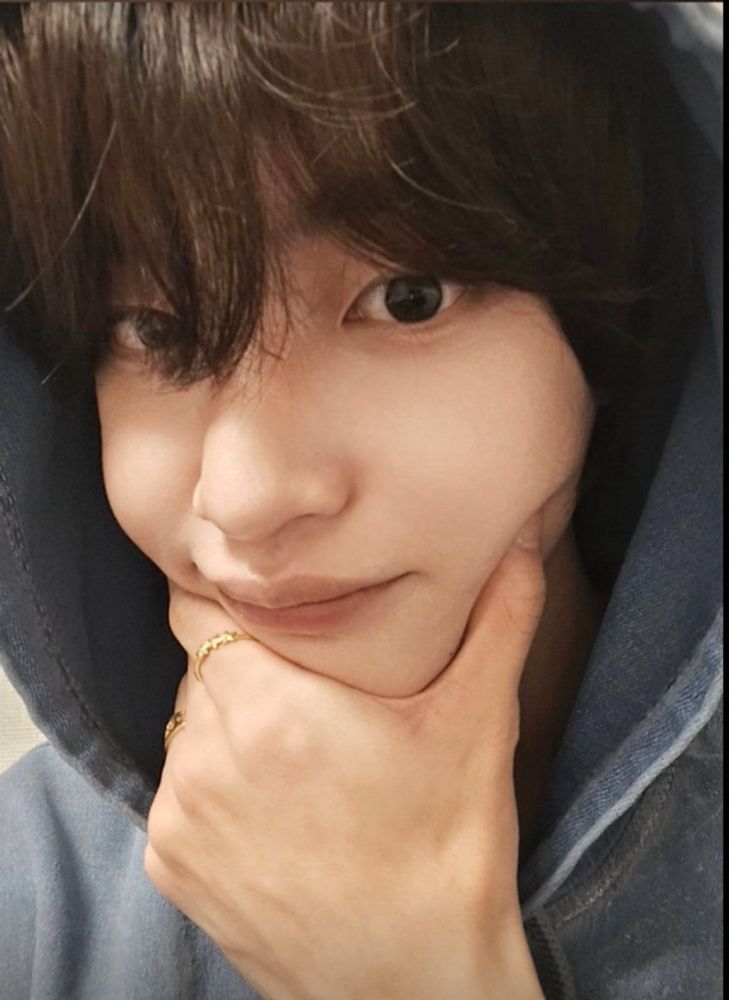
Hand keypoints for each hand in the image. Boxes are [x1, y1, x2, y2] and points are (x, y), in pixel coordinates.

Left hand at [144, 515, 546, 999]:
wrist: (414, 984)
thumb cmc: (449, 846)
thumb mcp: (479, 721)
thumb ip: (500, 616)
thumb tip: (521, 538)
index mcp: (270, 707)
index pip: (200, 608)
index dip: (236, 603)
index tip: (279, 618)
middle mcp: (207, 757)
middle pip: (200, 667)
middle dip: (247, 665)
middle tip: (311, 690)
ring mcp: (180, 816)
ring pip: (189, 726)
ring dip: (229, 726)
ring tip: (299, 755)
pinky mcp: (169, 865)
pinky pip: (178, 790)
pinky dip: (212, 787)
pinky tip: (277, 810)